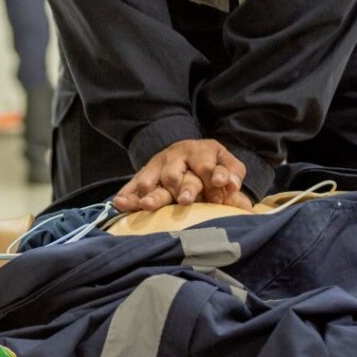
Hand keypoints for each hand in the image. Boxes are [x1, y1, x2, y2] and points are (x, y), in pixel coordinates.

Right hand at [114, 139, 247, 211]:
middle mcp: (175, 157)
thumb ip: (233, 175)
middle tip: (185, 201)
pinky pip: (131, 185)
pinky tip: (120, 203)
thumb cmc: (210, 163)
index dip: (212, 176)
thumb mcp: (226, 163)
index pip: (206, 164)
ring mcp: (156, 166)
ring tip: (148, 206)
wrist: (185, 150)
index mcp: (200, 152)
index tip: (219, 188)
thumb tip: (236, 191)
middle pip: (174, 174)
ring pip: (150, 181)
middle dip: (179, 188)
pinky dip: (126, 195)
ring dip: (149, 194)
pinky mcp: (143, 175)